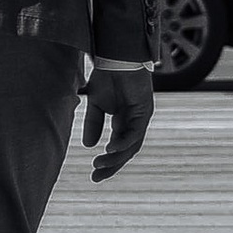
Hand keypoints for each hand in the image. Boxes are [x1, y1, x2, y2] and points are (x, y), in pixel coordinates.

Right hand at [81, 64, 152, 179]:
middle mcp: (135, 122)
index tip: (94, 176)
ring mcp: (141, 117)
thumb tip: (88, 146)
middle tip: (96, 176)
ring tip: (100, 164)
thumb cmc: (107, 75)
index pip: (118, 148)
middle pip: (126, 152)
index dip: (108, 163)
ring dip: (116, 157)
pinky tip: (111, 148)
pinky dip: (123, 142)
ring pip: (132, 145)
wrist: (116, 56)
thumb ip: (94, 124)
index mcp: (124, 122)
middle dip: (112, 166)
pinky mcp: (144, 110)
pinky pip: (135, 132)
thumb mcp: (96, 104)